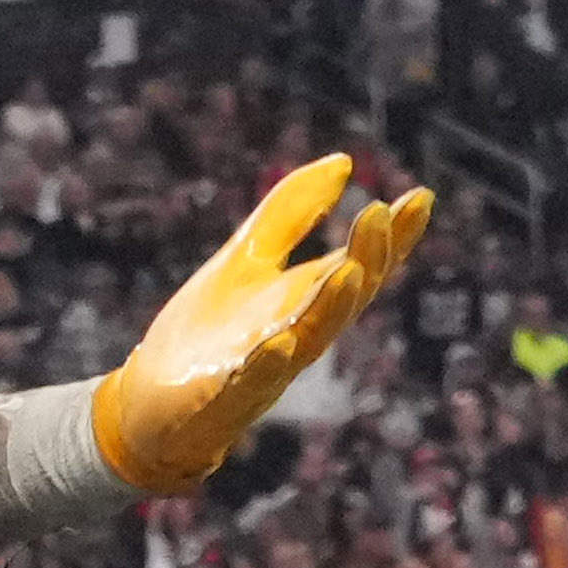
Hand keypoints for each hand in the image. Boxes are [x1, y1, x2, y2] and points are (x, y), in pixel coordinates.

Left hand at [87, 154, 437, 497]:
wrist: (147, 404)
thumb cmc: (204, 333)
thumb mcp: (245, 258)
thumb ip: (290, 214)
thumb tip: (344, 163)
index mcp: (305, 301)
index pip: (361, 265)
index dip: (393, 237)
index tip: (421, 197)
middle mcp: (296, 334)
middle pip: (345, 298)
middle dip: (367, 259)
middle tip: (379, 215)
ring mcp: (265, 370)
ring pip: (311, 338)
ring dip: (332, 307)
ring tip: (351, 270)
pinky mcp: (225, 399)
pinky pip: (252, 382)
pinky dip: (268, 364)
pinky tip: (281, 342)